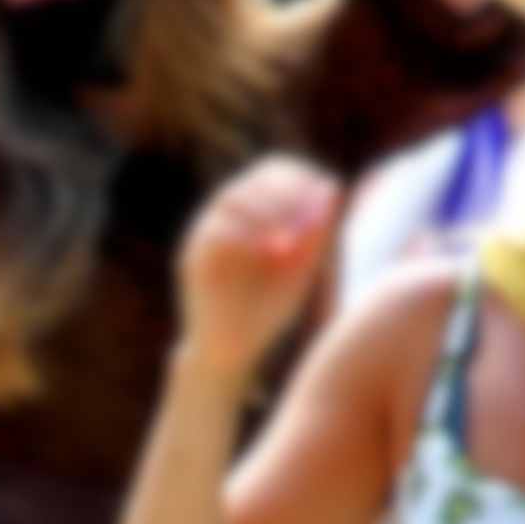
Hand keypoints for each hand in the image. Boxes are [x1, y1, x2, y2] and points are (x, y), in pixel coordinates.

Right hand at [175, 158, 342, 381]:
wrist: (231, 352)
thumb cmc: (267, 310)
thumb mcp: (301, 270)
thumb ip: (318, 234)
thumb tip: (333, 187)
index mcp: (254, 213)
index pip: (274, 172)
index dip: (301, 181)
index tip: (324, 207)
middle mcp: (226, 217)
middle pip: (253, 180)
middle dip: (285, 198)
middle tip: (307, 226)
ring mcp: (205, 234)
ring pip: (230, 198)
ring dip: (265, 214)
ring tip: (288, 243)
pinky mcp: (191, 257)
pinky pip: (214, 230)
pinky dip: (246, 235)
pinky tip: (270, 252)